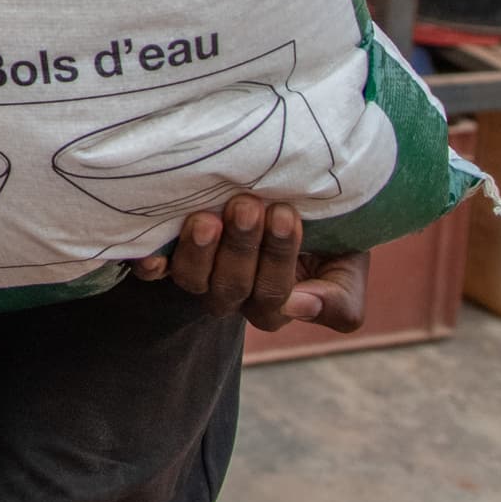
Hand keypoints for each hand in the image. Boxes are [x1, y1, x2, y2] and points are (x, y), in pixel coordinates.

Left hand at [134, 195, 367, 332]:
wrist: (301, 195)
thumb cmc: (331, 233)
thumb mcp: (349, 266)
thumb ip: (339, 300)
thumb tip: (299, 306)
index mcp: (277, 304)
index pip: (275, 296)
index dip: (278, 256)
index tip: (283, 213)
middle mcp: (235, 293)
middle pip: (232, 286)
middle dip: (241, 246)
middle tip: (247, 205)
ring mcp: (202, 275)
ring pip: (194, 279)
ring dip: (200, 249)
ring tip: (209, 217)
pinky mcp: (172, 256)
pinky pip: (156, 271)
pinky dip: (152, 264)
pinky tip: (151, 253)